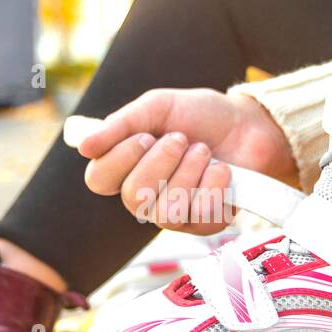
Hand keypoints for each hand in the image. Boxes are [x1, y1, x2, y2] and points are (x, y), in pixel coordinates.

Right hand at [76, 88, 296, 234]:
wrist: (248, 124)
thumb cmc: (200, 116)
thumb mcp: (157, 107)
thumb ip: (120, 124)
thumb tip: (82, 146)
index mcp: (125, 167)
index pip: (98, 180)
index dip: (119, 159)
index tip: (144, 135)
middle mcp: (144, 196)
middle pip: (132, 197)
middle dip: (162, 161)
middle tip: (181, 139)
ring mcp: (174, 214)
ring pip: (166, 211)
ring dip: (190, 171)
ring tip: (204, 152)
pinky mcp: (204, 224)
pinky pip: (200, 214)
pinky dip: (214, 184)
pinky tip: (222, 170)